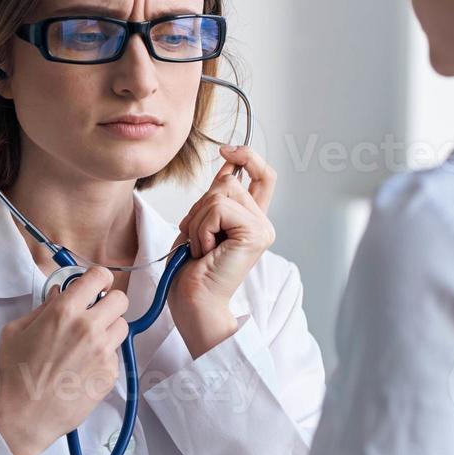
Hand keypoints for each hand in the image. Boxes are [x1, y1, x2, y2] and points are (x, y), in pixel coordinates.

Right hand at [0, 266, 129, 454]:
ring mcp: (103, 353)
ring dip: (109, 329)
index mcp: (64, 311)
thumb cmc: (13, 374)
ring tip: (89, 342)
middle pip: (120, 300)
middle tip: (94, 314)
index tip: (94, 286)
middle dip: (108, 303)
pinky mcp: (109, 375)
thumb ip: (42, 308)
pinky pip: (116, 355)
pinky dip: (104, 357)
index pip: (99, 276)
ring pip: (122, 327)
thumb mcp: (16, 331)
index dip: (99, 279)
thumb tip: (59, 294)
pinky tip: (84, 367)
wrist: (23, 416)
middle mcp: (89, 328)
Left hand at [166, 145, 276, 357]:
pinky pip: (217, 209)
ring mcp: (261, 229)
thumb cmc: (191, 273)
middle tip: (197, 239)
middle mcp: (261, 223)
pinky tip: (205, 252)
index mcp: (250, 221)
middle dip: (199, 207)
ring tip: (202, 248)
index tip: (227, 150)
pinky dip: (201, 229)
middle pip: (228, 182)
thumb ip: (215, 199)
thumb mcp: (200, 225)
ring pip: (220, 194)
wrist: (193, 304)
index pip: (262, 176)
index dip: (247, 156)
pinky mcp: (255, 234)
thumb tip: (228, 168)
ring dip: (198, 221)